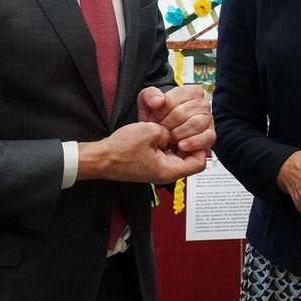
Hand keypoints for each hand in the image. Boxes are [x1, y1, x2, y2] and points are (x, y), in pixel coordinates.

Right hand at [78, 122, 207, 184]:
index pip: (199, 163)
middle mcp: (166, 173)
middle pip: (190, 158)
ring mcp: (159, 168)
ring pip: (178, 154)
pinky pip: (167, 152)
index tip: (194, 132)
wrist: (101, 158)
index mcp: (169, 171)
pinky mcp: (151, 162)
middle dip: (189, 141)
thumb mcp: (151, 132)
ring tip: (173, 127)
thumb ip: (168, 132)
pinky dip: (167, 141)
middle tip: (184, 128)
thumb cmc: (121, 150)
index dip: (200, 146)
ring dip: (178, 140)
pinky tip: (163, 130)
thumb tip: (171, 133)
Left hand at [139, 85, 214, 153]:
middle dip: (168, 126)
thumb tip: (159, 101)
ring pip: (196, 124)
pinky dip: (194, 143)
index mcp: (189, 92)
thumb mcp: (148, 102)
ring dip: (179, 134)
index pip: (171, 102)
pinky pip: (207, 138)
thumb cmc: (158, 117)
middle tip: (161, 133)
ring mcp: (208, 119)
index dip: (160, 114)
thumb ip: (149, 96)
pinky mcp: (210, 135)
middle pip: (182, 114)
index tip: (154, 120)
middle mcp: (201, 104)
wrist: (164, 133)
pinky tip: (182, 146)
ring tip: (170, 140)